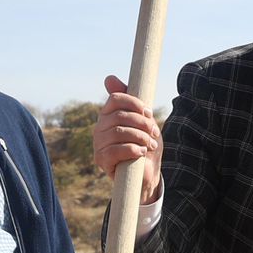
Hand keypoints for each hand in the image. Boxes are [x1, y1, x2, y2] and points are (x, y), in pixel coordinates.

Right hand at [94, 74, 161, 203]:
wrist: (146, 175)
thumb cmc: (145, 146)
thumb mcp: (143, 122)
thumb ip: (131, 101)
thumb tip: (108, 78)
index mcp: (108, 115)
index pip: (115, 99)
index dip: (134, 104)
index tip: (149, 113)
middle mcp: (100, 128)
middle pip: (120, 115)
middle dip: (142, 123)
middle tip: (154, 133)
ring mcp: (98, 144)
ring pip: (119, 132)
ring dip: (140, 138)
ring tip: (150, 145)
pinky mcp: (101, 160)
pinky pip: (115, 150)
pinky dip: (133, 150)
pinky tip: (141, 153)